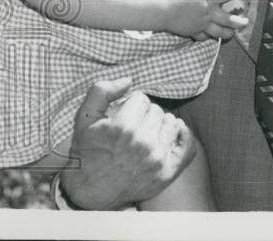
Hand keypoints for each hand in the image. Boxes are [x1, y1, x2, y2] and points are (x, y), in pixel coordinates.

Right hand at [61, 78, 195, 209]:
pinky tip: (167, 137)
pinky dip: (181, 136)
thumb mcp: (83, 119)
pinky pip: (188, 142)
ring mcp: (157, 159)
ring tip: (146, 135)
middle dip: (144, 115)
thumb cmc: (87, 153)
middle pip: (157, 109)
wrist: (90, 192)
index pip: (141, 98)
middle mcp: (142, 144)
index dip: (130, 105)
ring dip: (160, 125)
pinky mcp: (168, 172)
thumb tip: (129, 80)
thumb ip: (101, 91)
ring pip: (172, 122)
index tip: (122, 117)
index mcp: (122, 129)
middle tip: (132, 128)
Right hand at [164, 0, 250, 39]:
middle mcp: (208, 13)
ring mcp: (201, 24)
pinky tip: (209, 36)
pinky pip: (203, 37)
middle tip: (245, 22)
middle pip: (229, 20)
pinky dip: (207, 37)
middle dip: (239, 22)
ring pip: (218, 33)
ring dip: (227, 33)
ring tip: (232, 33)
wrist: (160, 9)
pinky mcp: (192, 32)